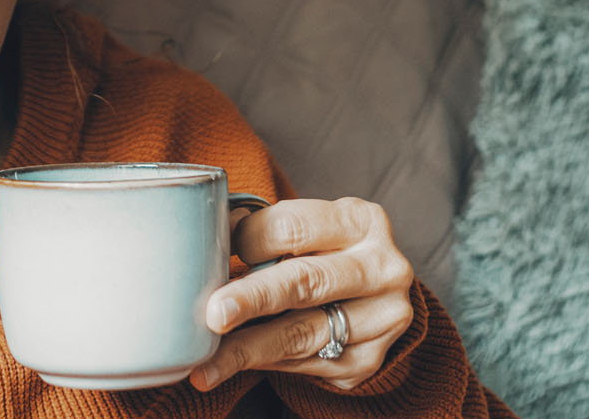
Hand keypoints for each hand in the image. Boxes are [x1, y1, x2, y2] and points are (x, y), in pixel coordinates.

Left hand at [190, 197, 414, 391]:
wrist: (368, 296)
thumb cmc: (320, 254)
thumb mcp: (303, 230)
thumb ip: (262, 233)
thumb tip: (209, 245)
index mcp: (360, 221)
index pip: (293, 227)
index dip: (246, 241)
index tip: (209, 255)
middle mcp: (382, 268)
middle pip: (306, 282)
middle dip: (254, 299)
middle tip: (214, 315)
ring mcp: (382, 317)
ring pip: (304, 335)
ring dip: (247, 350)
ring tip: (206, 363)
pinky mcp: (371, 359)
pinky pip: (308, 366)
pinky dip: (266, 365)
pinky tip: (233, 367)